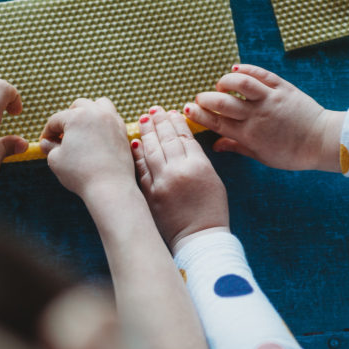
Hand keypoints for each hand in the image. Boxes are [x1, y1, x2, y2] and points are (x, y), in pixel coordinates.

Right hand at [40, 97, 135, 200]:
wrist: (110, 187)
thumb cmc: (80, 173)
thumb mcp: (56, 160)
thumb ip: (50, 147)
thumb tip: (47, 142)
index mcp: (76, 116)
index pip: (56, 120)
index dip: (47, 132)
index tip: (46, 143)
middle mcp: (96, 113)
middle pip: (78, 106)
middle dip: (68, 117)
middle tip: (63, 134)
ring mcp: (113, 120)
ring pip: (100, 104)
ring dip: (89, 111)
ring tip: (83, 127)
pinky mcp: (123, 131)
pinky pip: (113, 117)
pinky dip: (104, 121)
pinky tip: (98, 135)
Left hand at [133, 106, 228, 251]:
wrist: (198, 238)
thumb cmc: (211, 211)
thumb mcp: (214, 180)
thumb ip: (198, 159)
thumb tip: (182, 142)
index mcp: (199, 166)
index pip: (184, 136)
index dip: (176, 121)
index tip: (170, 112)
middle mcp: (179, 170)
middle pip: (166, 139)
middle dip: (159, 121)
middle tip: (153, 110)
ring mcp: (162, 182)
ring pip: (151, 150)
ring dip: (146, 133)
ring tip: (143, 119)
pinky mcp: (150, 194)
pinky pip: (142, 169)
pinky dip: (138, 154)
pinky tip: (135, 143)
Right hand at [183, 64, 344, 171]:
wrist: (321, 141)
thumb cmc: (292, 153)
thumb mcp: (262, 156)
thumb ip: (238, 148)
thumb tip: (216, 145)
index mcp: (250, 135)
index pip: (217, 122)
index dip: (198, 115)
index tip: (187, 110)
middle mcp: (257, 115)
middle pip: (223, 102)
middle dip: (205, 98)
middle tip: (200, 99)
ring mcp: (270, 99)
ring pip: (241, 84)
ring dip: (226, 81)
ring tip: (221, 85)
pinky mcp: (283, 88)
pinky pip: (262, 74)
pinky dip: (247, 69)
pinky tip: (237, 69)